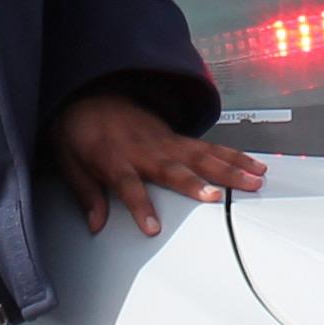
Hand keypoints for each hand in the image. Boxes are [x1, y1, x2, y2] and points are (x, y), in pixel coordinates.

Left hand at [49, 86, 266, 238]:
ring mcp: (164, 141)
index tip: (153, 228)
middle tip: (216, 197)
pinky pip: (208, 147)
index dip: (140, 207)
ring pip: (200, 155)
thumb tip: (95, 225)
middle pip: (173, 169)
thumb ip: (86, 194)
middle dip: (195, 183)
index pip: (128, 186)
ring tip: (254, 180)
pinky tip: (254, 164)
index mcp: (114, 158)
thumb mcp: (69, 162)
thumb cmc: (79, 132)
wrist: (90, 95)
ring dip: (228, 168)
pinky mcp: (177, 137)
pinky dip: (232, 155)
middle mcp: (144, 149)